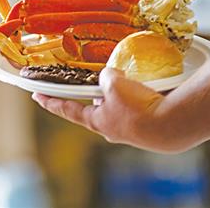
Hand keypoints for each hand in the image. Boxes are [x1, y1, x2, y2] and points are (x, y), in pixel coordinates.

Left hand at [32, 67, 163, 147]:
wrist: (172, 125)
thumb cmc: (138, 108)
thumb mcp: (114, 84)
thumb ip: (106, 77)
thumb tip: (111, 77)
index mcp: (96, 122)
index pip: (66, 109)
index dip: (50, 101)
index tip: (37, 96)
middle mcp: (110, 129)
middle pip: (96, 108)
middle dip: (98, 94)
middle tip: (103, 83)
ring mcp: (129, 131)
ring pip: (119, 107)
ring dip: (122, 95)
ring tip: (131, 83)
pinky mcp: (146, 128)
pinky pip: (137, 107)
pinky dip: (138, 97)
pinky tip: (147, 90)